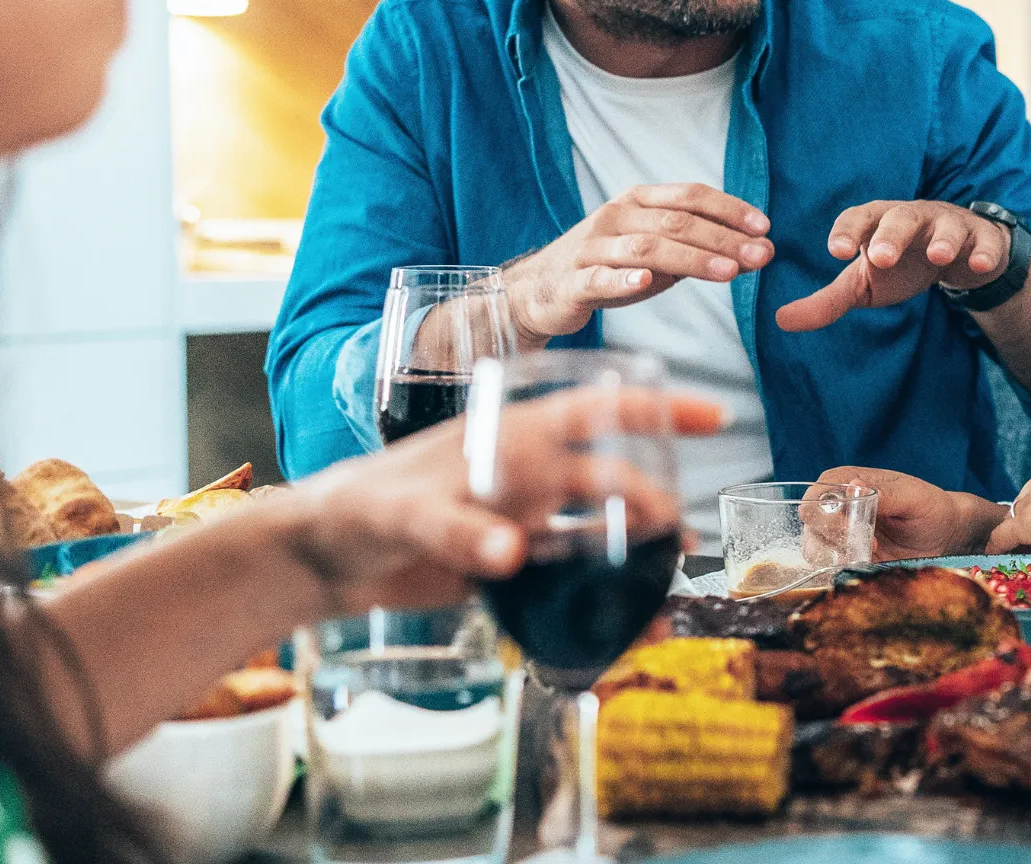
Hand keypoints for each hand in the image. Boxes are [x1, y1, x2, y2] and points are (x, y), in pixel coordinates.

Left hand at [272, 388, 727, 611]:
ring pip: (594, 529)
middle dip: (651, 500)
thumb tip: (512, 554)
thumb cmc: (354, 509)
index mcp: (510, 438)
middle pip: (607, 478)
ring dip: (632, 551)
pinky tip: (623, 619)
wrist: (318, 559)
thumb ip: (456, 531)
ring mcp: (518, 518)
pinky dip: (596, 597)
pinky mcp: (506, 565)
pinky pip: (565, 578)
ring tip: (669, 578)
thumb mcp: (403, 514)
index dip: (656, 410)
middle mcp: (523, 474)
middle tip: (680, 536)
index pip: (596, 411)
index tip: (711, 417)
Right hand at [504, 184, 773, 340]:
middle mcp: (616, 216)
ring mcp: (592, 247)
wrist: (541, 291)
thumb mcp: (660, 255)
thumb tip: (761, 252)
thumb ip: (703, 250)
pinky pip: (599, 277)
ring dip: (691, 259)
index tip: (764, 227)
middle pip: (675, 222)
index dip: (729, 209)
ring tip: (728, 272)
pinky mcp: (573, 281)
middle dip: (722, 238)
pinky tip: (646, 283)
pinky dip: (623, 279)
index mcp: (638, 201)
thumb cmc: (612, 268)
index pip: (690, 195)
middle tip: (760, 256)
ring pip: (646, 248)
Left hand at [776, 201, 1015, 331]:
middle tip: (881, 257)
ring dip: (941, 239)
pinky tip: (977, 265)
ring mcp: (949, 225)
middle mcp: (912, 217)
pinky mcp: (980, 239)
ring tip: (937, 255)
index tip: (837, 252)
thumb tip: (781, 321)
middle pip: (900, 217)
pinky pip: (983, 242)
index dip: (848, 231)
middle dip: (891, 234)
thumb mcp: (864, 285)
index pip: (859, 218)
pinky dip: (982, 252)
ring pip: (945, 225)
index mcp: (878, 222)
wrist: (958, 259)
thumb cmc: (902, 266)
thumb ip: (827, 302)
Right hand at [808, 466, 1002, 560]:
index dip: (828, 514)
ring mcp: (838, 534)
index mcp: (846, 481)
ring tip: (872, 555)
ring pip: (814, 548)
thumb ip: (884, 493)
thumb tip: (854, 485)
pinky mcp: (845, 557)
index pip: (816, 496)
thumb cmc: (930, 507)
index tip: (857, 528)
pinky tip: (869, 565)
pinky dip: (843, 569)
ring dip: (839, 555)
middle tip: (871, 544)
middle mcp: (836, 507)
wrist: (944, 536)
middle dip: (835, 538)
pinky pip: (828, 567)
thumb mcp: (913, 497)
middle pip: (811, 524)